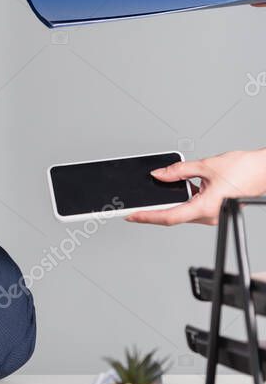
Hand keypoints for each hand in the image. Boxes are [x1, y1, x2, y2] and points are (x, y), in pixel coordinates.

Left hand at [126, 149, 265, 224]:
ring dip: (166, 206)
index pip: (170, 216)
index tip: (132, 215)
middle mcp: (209, 215)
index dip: (147, 217)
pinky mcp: (214, 209)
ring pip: (182, 212)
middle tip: (132, 209)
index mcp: (207, 207)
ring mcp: (212, 214)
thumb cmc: (244, 169)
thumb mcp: (205, 165)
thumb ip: (178, 170)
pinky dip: (179, 200)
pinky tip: (170, 192)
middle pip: (173, 216)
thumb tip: (159, 174)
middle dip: (152, 212)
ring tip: (146, 201)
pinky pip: (191, 207)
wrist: (265, 170)